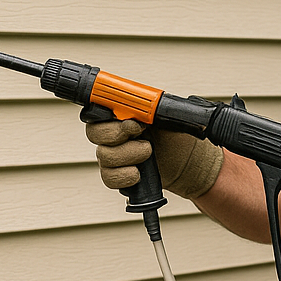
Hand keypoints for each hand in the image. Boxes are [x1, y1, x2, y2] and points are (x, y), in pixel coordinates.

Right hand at [83, 119, 224, 198]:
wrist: (187, 162)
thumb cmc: (176, 136)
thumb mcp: (166, 116)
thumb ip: (148, 108)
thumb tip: (140, 103)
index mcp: (120, 113)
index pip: (97, 108)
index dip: (109, 115)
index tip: (133, 122)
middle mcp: (112, 132)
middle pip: (94, 132)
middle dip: (118, 135)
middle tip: (142, 135)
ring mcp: (112, 154)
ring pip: (103, 156)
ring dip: (129, 156)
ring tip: (148, 154)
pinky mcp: (116, 175)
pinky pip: (108, 177)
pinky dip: (125, 176)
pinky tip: (138, 173)